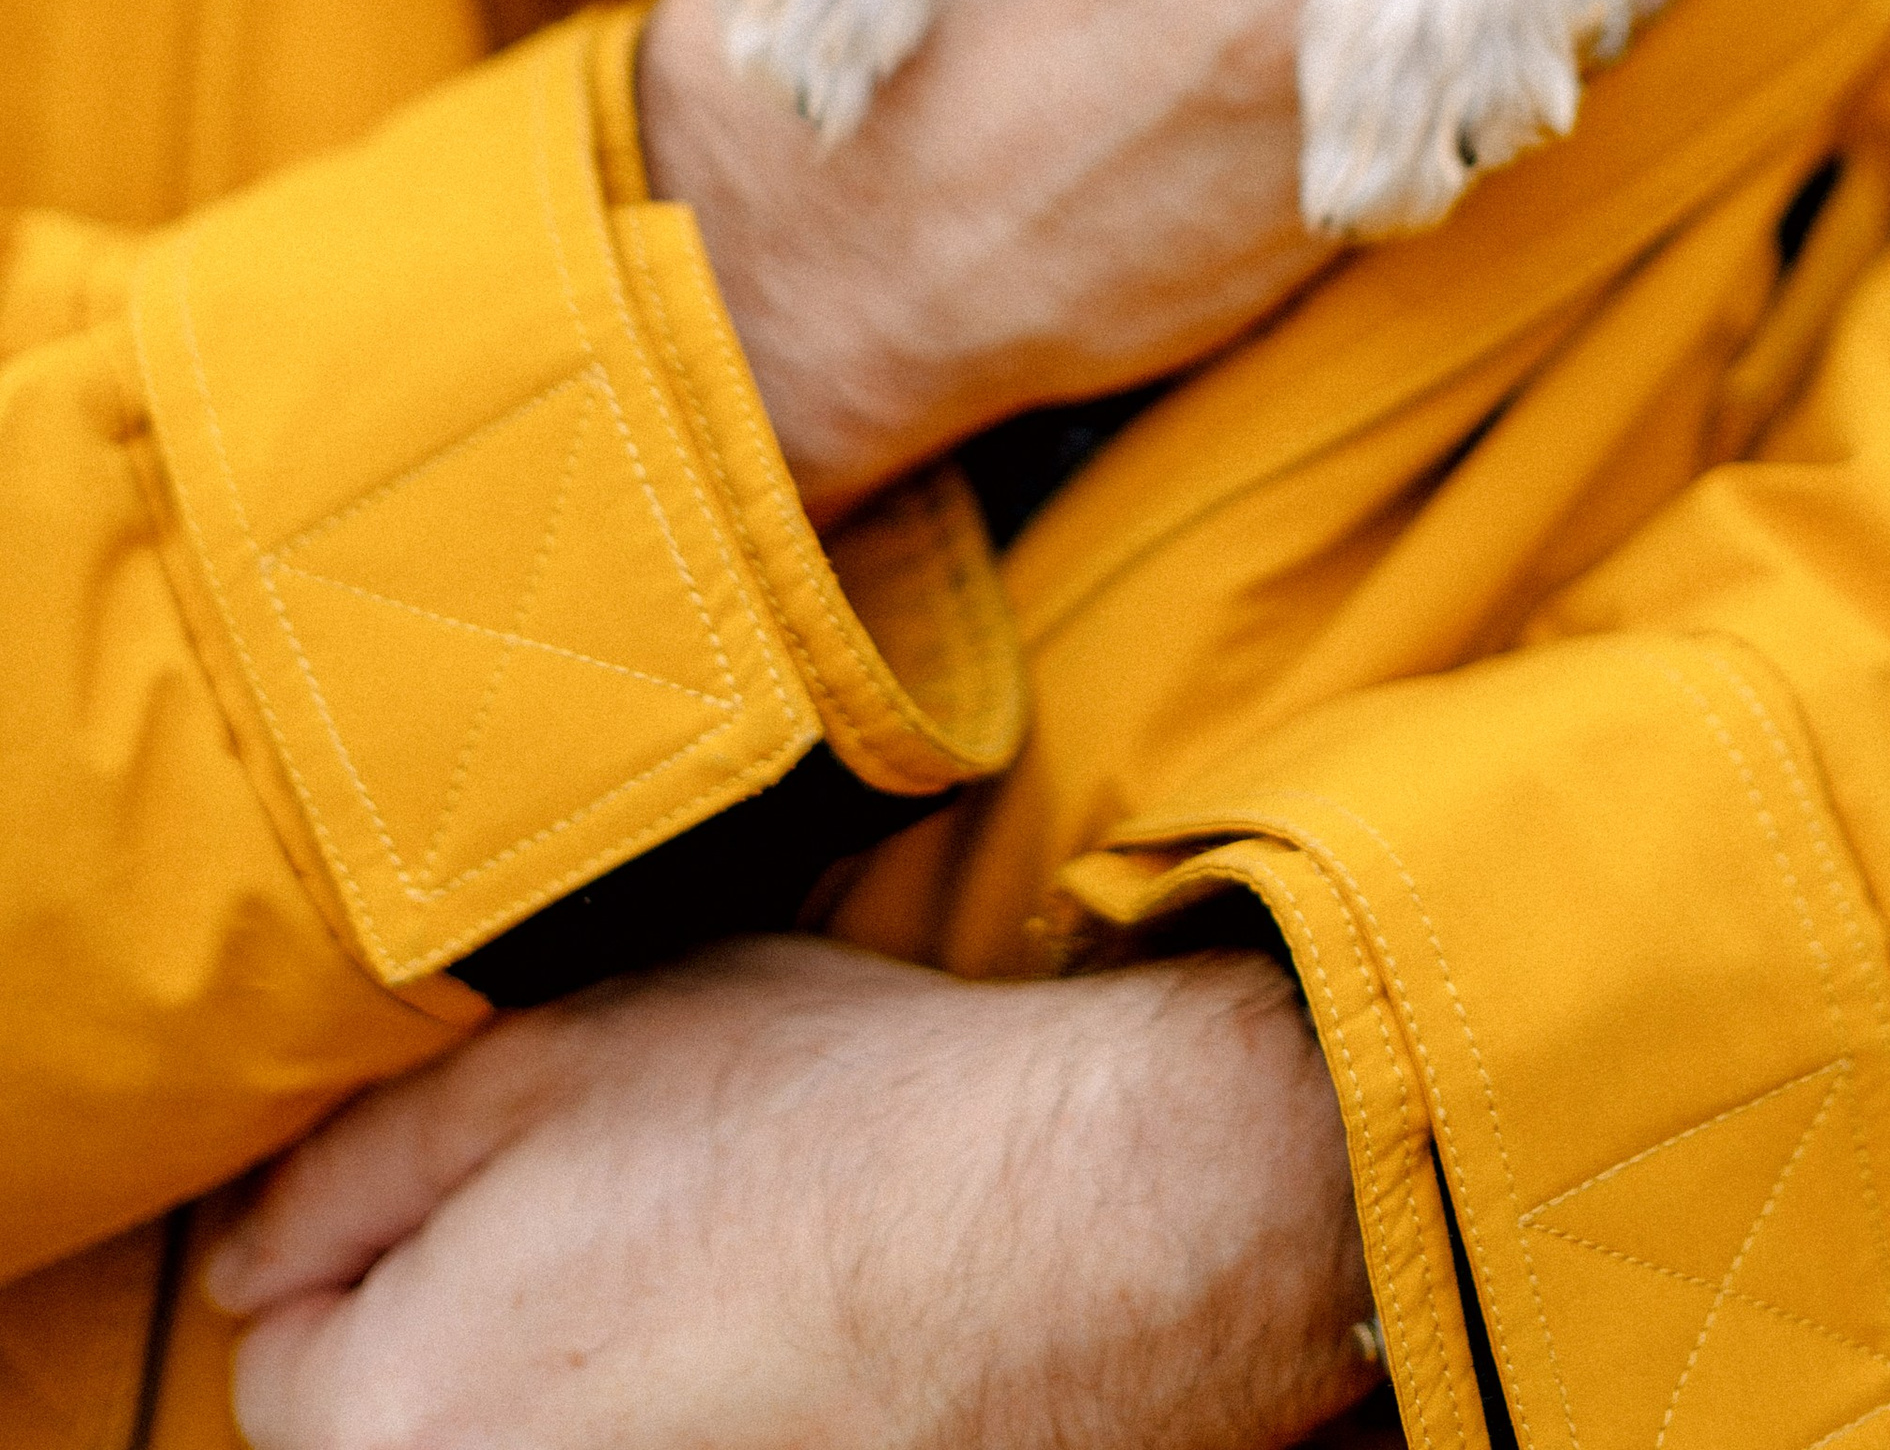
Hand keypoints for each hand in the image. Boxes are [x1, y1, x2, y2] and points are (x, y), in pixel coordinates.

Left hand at [209, 942, 1374, 1449]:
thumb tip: (247, 1249)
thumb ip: (355, 1159)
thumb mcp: (551, 1054)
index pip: (282, 1346)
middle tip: (617, 1215)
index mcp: (393, 1414)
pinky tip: (760, 1350)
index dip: (384, 1228)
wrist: (1068, 1233)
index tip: (510, 1172)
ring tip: (702, 1281)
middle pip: (393, 1423)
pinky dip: (672, 1415)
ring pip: (521, 1441)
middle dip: (463, 1322)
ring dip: (572, 1379)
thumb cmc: (821, 1121)